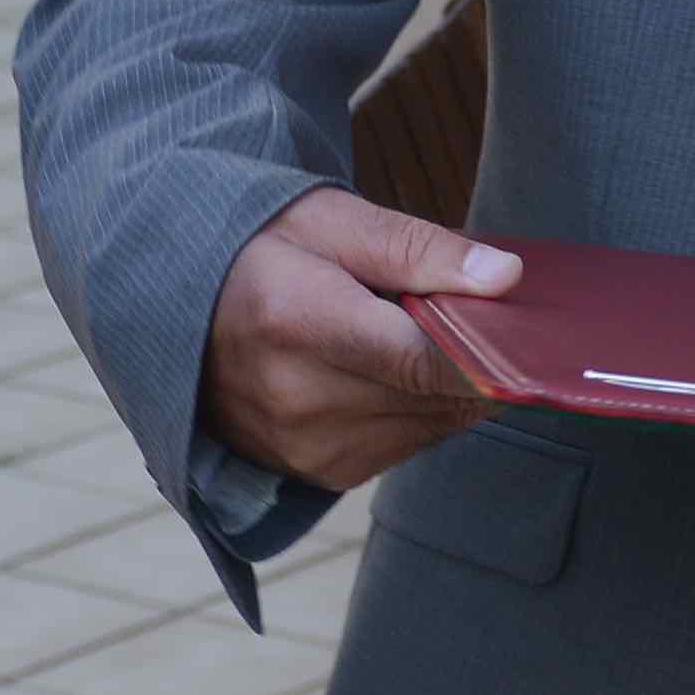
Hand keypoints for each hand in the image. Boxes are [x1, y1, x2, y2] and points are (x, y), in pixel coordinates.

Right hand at [201, 187, 524, 495]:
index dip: (488, 350)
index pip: (426, 359)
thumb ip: (421, 251)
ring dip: (441, 386)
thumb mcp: (333, 220)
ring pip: (430, 426)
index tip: (522, 328)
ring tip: (409, 333)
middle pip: (437, 396)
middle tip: (466, 310)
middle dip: (471, 358)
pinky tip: (389, 370)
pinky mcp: (315, 473)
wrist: (172, 300)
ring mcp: (303, 447)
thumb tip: (506, 280)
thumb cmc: (258, 246)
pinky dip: (415, 410)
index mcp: (298, 324)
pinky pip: (404, 447)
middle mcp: (298, 400)